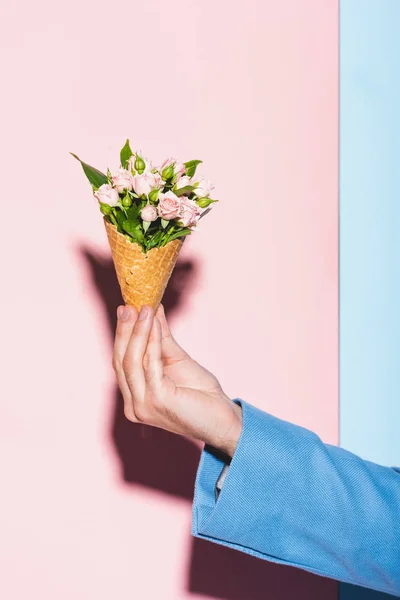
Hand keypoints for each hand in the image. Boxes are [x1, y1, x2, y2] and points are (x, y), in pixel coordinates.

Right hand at [112, 303, 241, 456]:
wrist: (223, 419)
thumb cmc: (201, 393)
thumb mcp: (176, 360)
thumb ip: (160, 339)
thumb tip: (152, 310)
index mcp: (135, 396)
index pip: (121, 361)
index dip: (122, 334)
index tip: (126, 308)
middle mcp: (134, 404)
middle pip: (121, 360)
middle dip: (125, 330)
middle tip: (129, 305)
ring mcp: (143, 405)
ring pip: (132, 361)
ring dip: (138, 332)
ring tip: (144, 309)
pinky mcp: (158, 401)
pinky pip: (150, 365)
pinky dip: (151, 342)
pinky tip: (154, 324)